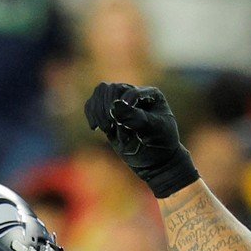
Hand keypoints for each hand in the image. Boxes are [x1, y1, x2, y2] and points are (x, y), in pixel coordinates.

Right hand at [84, 83, 198, 197]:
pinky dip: (91, 114)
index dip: (125, 110)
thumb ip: (136, 118)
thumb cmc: (160, 145)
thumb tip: (115, 105)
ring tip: (107, 130)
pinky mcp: (109, 114)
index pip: (130, 93)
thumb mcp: (154, 132)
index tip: (126, 131)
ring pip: (100, 93)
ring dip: (99, 112)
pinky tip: (95, 128)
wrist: (156, 161)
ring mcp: (120, 103)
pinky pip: (92, 104)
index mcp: (150, 95)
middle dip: (109, 110)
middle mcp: (134, 94)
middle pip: (111, 89)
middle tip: (113, 129)